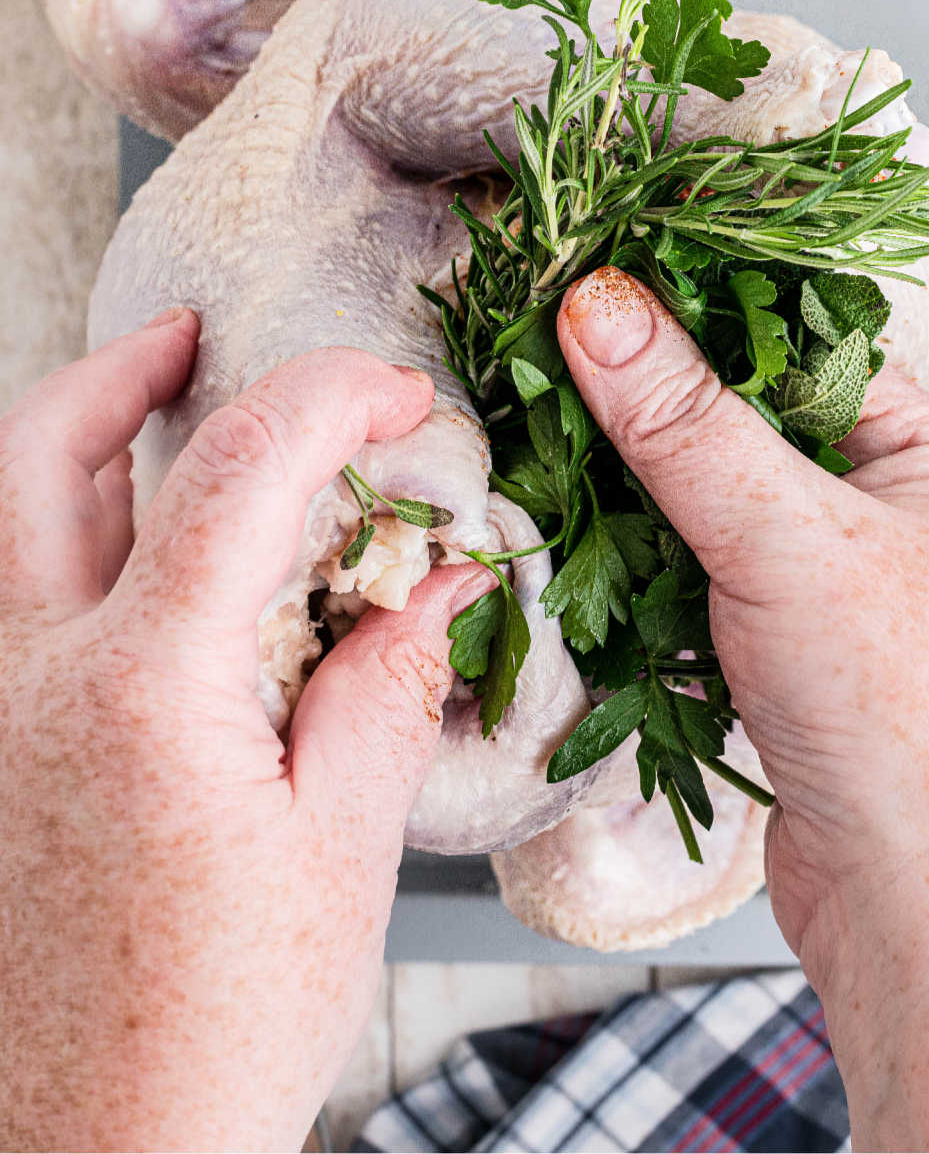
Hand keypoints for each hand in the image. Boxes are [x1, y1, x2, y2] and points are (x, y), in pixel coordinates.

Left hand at [0, 311, 487, 1152]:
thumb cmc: (215, 1035)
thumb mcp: (341, 850)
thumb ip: (386, 683)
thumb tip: (440, 580)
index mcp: (142, 692)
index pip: (236, 472)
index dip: (328, 400)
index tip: (395, 399)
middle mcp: (29, 680)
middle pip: (37, 449)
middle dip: (119, 368)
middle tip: (190, 337)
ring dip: (69, 441)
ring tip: (146, 413)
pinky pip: (5, 599)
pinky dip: (56, 536)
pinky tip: (124, 561)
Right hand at [559, 268, 928, 1151]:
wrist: (920, 911)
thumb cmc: (907, 719)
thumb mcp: (789, 538)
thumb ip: (686, 423)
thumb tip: (602, 307)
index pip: (801, 345)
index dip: (699, 315)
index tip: (598, 292)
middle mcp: (889, 512)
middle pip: (746, 424)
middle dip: (652, 412)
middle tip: (551, 371)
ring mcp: (836, 586)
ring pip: (712, 506)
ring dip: (636, 495)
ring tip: (550, 458)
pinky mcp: (786, 652)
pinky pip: (699, 578)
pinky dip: (642, 566)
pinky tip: (583, 552)